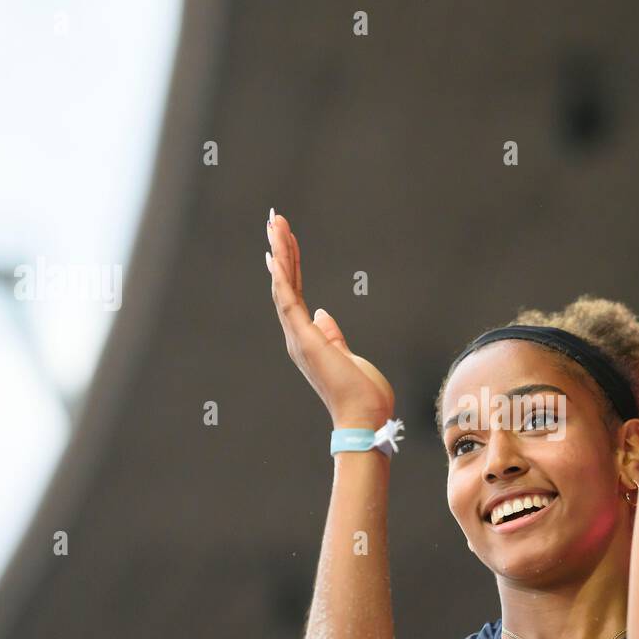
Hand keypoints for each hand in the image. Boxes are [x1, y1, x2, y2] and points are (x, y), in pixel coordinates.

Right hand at [265, 209, 394, 427]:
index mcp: (308, 338)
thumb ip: (333, 335)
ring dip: (280, 255)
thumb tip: (324, 315)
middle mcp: (297, 336)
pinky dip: (282, 278)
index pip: (296, 294)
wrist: (364, 418)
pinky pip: (288, 302)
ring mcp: (298, 338)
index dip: (291, 265)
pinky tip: (276, 255)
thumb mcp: (347, 356)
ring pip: (283, 288)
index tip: (285, 240)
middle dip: (281, 251)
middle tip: (274, 220)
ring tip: (275, 225)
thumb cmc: (360, 394)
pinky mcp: (305, 340)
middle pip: (285, 285)